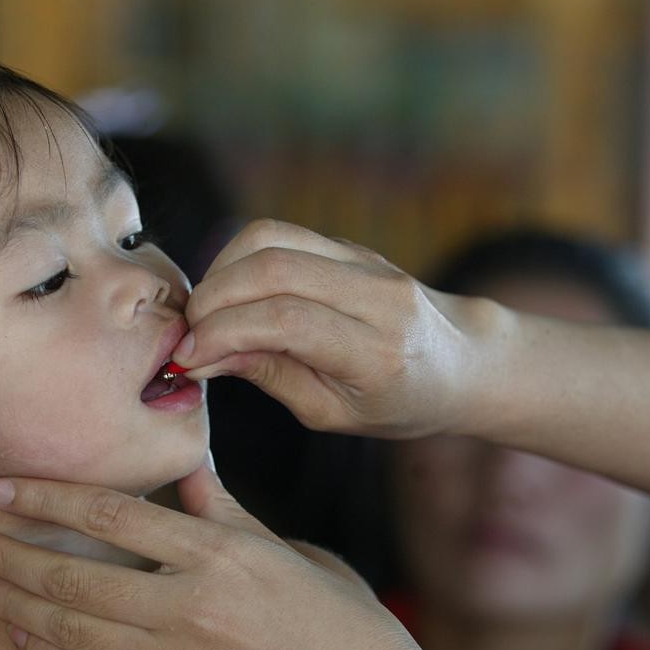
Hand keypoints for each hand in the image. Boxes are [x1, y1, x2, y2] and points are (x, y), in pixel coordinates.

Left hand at [0, 458, 433, 649]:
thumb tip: (183, 467)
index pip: (111, 515)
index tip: (3, 489)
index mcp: (216, 554)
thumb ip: (223, 513)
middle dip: (7, 556)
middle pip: (72, 574)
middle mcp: (185, 605)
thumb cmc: (339, 620)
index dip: (48, 498)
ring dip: (13, 604)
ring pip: (69, 628)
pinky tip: (21, 635)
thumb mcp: (285, 549)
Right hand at [175, 219, 477, 438]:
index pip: (286, 321)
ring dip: (220, 271)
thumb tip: (205, 355)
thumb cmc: (399, 402)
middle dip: (212, 298)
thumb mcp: (334, 413)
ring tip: (204, 313)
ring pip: (270, 237)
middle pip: (272, 267)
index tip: (188, 358)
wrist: (463, 361)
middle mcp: (375, 295)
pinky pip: (281, 235)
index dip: (224, 333)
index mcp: (377, 351)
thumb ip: (271, 376)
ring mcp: (365, 260)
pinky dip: (240, 261)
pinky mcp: (350, 245)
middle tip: (186, 334)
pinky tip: (228, 295)